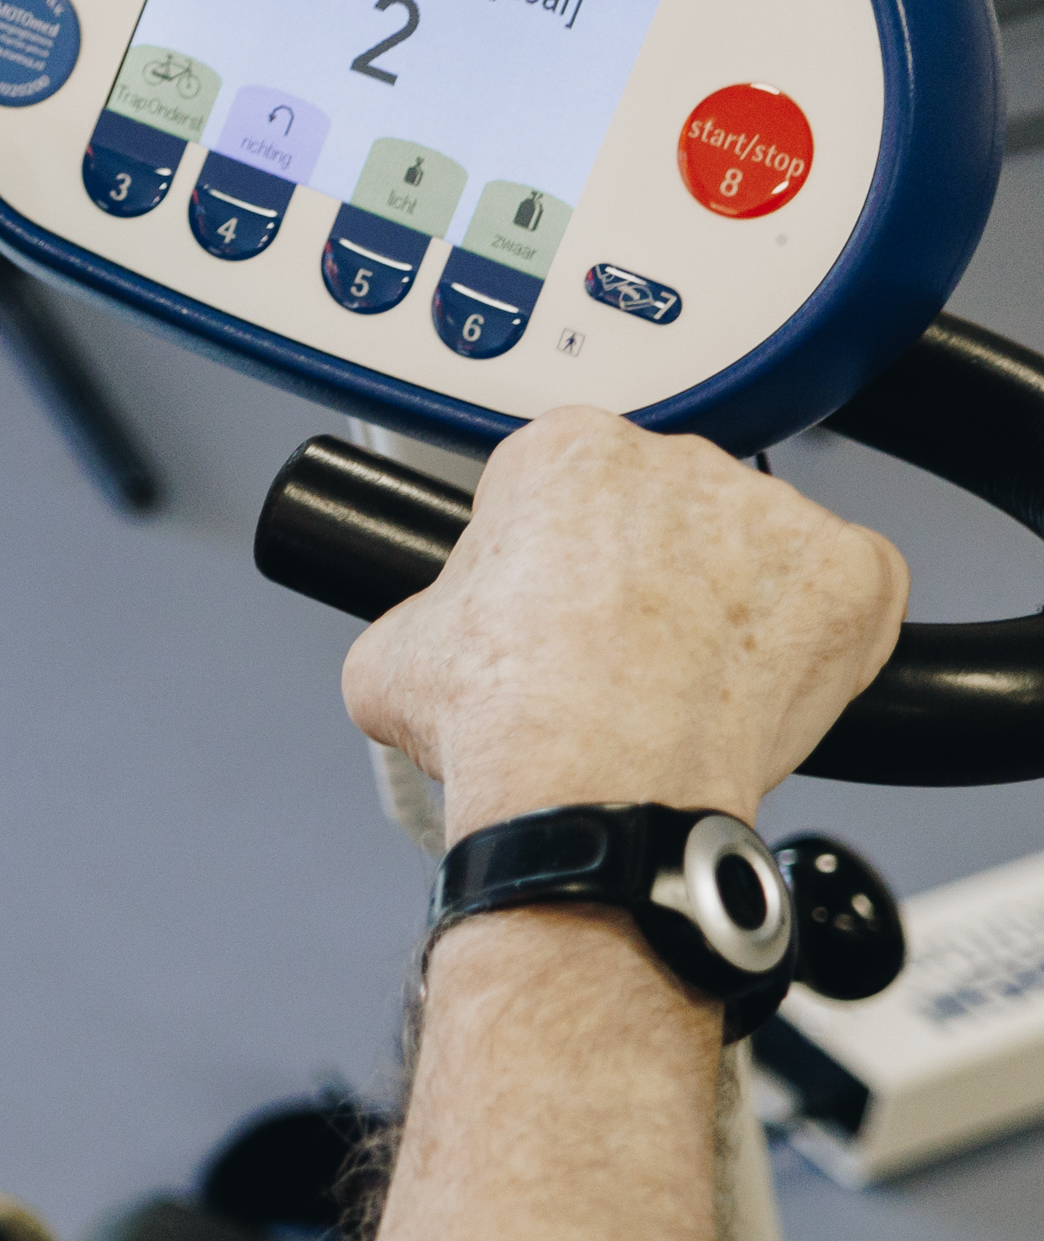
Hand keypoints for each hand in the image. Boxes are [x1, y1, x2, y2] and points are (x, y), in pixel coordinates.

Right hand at [341, 412, 904, 834]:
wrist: (594, 788)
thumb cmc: (505, 718)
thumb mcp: (390, 653)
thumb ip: (429, 612)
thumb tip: (440, 637)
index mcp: (564, 452)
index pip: (563, 481)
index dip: (549, 552)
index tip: (549, 602)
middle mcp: (676, 460)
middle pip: (666, 508)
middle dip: (646, 573)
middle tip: (614, 653)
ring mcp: (773, 514)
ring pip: (755, 549)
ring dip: (727, 602)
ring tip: (678, 684)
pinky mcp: (851, 574)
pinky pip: (845, 592)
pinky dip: (812, 639)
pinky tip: (750, 684)